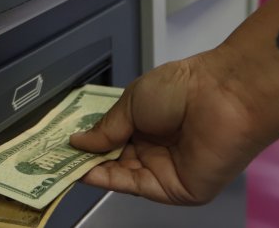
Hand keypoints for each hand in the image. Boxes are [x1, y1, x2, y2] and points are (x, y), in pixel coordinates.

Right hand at [69, 52, 266, 205]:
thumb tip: (78, 142)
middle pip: (114, 160)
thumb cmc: (184, 87)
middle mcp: (156, 148)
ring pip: (122, 176)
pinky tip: (88, 172)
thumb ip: (106, 127)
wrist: (224, 97)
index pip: (113, 140)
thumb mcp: (133, 100)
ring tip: (62, 165)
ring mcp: (166, 170)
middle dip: (86, 159)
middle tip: (54, 159)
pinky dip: (111, 181)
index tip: (63, 144)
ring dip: (93, 171)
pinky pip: (137, 187)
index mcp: (149, 123)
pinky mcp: (177, 189)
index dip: (89, 143)